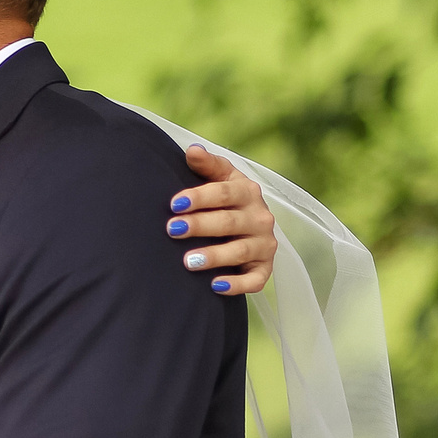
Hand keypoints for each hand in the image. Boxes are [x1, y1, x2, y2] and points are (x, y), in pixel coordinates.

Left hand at [171, 144, 277, 295]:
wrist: (249, 228)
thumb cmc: (226, 201)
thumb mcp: (220, 178)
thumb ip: (206, 165)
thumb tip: (192, 150)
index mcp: (248, 191)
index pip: (224, 192)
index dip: (199, 197)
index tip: (174, 204)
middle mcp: (260, 217)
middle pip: (229, 222)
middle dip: (200, 226)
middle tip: (172, 230)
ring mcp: (265, 244)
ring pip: (240, 251)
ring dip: (214, 256)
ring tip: (188, 261)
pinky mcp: (265, 269)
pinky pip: (255, 280)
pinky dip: (237, 285)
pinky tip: (215, 286)